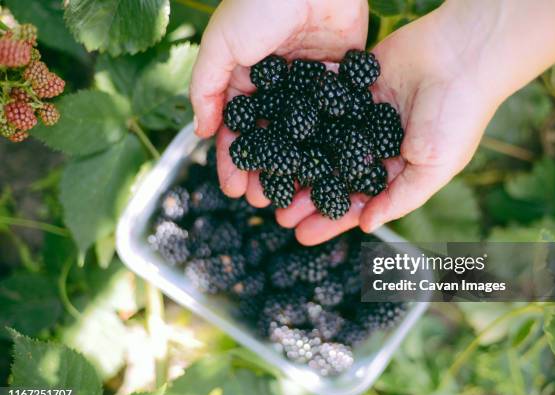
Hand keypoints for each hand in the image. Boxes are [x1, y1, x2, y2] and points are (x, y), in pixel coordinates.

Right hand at [190, 0, 368, 199]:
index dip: (234, 161)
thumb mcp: (220, 46)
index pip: (237, 130)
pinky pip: (335, 117)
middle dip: (267, 172)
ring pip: (303, 136)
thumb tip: (202, 132)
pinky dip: (334, 143)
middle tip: (267, 203)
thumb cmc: (258, 4)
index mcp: (246, 81)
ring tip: (299, 195)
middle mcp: (277, 88)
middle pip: (271, 139)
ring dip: (299, 167)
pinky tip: (334, 170)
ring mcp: (308, 86)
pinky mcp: (339, 79)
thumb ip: (207, 89)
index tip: (235, 190)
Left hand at [277, 5, 502, 243]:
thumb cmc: (457, 116)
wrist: (464, 54)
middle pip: (333, 175)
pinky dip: (299, 116)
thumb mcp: (434, 168)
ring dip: (296, 162)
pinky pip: (321, 102)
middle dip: (306, 196)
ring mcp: (362, 115)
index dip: (331, 219)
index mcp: (396, 168)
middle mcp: (375, 144)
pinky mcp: (353, 85)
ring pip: (321, 143)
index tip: (302, 236)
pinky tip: (273, 134)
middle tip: (277, 213)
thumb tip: (367, 227)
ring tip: (267, 181)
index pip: (357, 200)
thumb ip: (399, 198)